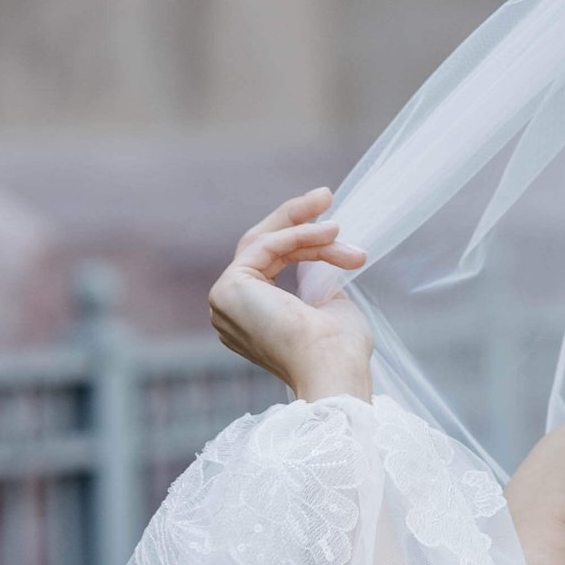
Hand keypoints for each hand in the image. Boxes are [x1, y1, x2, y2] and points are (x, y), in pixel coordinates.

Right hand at [208, 191, 372, 402]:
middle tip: (325, 195)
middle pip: (260, 246)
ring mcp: (225, 300)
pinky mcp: (229, 289)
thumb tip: (323, 253)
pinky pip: (266, 246)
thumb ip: (316, 281)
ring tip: (339, 226)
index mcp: (252, 318)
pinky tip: (329, 234)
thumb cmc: (338, 349)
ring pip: (265, 243)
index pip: (270, 261)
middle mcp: (231, 310)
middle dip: (295, 218)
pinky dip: (299, 236)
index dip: (301, 237)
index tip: (334, 223)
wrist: (333, 369)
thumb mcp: (328, 305)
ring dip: (307, 230)